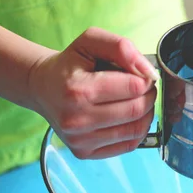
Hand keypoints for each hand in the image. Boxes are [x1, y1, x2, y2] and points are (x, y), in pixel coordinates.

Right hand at [28, 27, 159, 158]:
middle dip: (149, 96)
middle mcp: (77, 119)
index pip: (134, 87)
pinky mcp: (84, 152)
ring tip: (137, 100)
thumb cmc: (69, 63)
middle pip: (137, 110)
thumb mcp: (90, 40)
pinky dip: (137, 130)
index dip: (146, 78)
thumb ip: (121, 48)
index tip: (142, 74)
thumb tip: (149, 72)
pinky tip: (128, 117)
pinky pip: (128, 145)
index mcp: (78, 89)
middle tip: (144, 87)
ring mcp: (80, 140)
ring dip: (146, 113)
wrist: (43, 87)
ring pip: (136, 130)